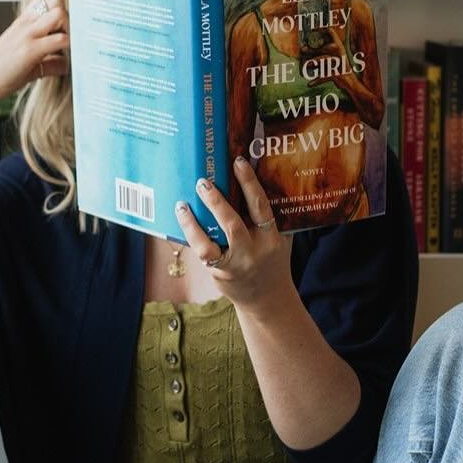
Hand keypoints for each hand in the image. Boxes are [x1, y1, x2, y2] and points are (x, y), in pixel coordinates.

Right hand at [0, 0, 68, 110]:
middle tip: (67, 38)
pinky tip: (65, 60)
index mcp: (21, 23)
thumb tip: (66, 65)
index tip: (61, 29)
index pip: (44, 0)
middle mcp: (25, 25)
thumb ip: (46, 59)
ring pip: (59, 14)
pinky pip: (60, 40)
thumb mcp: (23, 58)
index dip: (57, 12)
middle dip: (67, 18)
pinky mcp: (31, 50)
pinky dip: (68, 48)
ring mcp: (28, 35)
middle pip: (55, 3)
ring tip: (65, 47)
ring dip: (68, 29)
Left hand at [175, 158, 292, 313]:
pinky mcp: (218, 274)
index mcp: (270, 239)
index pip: (260, 207)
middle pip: (232, 225)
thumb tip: (261, 178)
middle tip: (202, 182)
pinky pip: (202, 254)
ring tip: (182, 204)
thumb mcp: (280, 239)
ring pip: (208, 246)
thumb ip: (272, 216)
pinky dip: (191, 237)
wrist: (268, 300)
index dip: (249, 183)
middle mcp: (252, 253)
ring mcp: (233, 266)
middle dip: (216, 202)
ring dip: (192, 224)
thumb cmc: (273, 261)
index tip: (238, 162)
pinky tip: (183, 220)